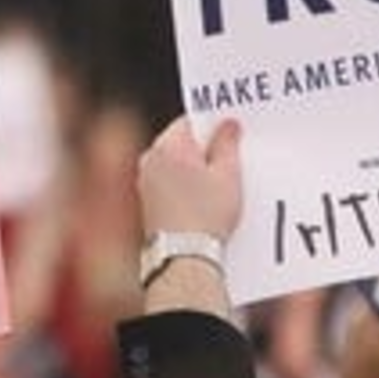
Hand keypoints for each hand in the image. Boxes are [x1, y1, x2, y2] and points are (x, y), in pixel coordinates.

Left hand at [137, 115, 242, 239]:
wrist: (183, 256)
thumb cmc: (206, 214)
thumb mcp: (227, 175)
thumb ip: (227, 143)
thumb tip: (228, 124)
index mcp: (167, 146)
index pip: (189, 121)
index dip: (213, 124)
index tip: (232, 130)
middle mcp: (149, 160)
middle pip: (182, 143)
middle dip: (206, 148)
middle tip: (233, 156)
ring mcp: (145, 181)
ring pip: (176, 164)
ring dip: (197, 168)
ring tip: (223, 181)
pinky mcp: (147, 201)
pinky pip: (169, 182)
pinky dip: (186, 184)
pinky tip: (206, 198)